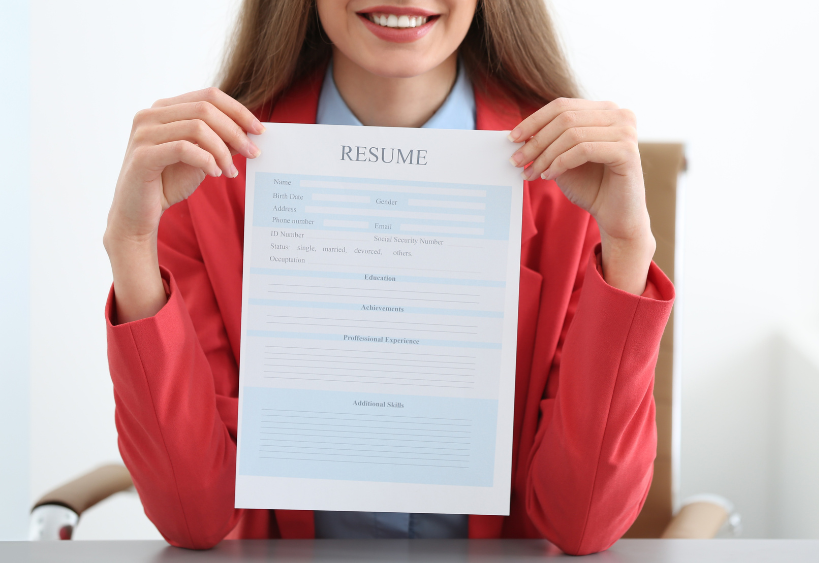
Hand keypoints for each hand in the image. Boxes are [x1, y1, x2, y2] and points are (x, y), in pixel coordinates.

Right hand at [103, 87, 263, 322]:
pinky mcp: (142, 156)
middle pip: (206, 109)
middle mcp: (150, 115)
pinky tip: (215, 173)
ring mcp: (143, 133)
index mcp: (165, 108)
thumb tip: (250, 132)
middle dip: (236, 131)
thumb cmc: (168, 182)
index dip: (239, 110)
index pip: (209, 95)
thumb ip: (219, 141)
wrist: (138, 213)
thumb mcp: (201, 157)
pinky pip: (184, 149)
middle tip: (254, 152)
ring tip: (231, 171)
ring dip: (222, 150)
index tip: (259, 130)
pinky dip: (206, 160)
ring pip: (197, 127)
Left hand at [507, 99, 654, 293]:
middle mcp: (619, 114)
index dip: (533, 120)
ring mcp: (626, 131)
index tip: (512, 138)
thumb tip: (519, 134)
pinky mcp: (627, 151)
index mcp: (604, 110)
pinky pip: (583, 150)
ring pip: (572, 134)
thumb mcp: (563, 158)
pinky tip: (549, 176)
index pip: (562, 105)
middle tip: (516, 160)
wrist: (616, 216)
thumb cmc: (591, 186)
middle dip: (536, 141)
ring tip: (531, 173)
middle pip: (565, 118)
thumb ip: (548, 142)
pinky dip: (560, 163)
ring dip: (545, 155)